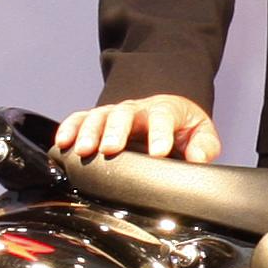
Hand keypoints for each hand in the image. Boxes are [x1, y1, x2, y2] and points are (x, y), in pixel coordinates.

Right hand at [59, 96, 220, 163]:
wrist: (166, 113)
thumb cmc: (182, 126)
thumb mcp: (201, 133)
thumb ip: (204, 145)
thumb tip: (197, 158)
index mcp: (165, 110)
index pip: (163, 116)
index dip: (160, 133)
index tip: (158, 152)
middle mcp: (136, 109)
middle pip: (124, 114)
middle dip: (116, 131)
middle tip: (111, 149)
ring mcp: (115, 113)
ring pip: (99, 116)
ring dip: (89, 132)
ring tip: (84, 150)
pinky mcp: (98, 120)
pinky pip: (80, 119)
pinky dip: (70, 128)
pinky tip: (63, 142)